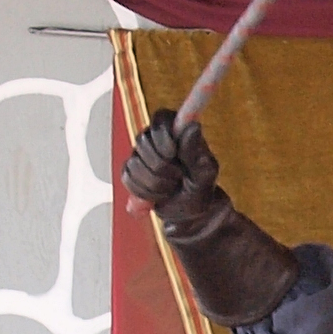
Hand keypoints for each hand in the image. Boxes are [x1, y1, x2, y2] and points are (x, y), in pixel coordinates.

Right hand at [121, 109, 220, 229]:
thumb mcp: (204, 174)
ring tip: (171, 189)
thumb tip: (193, 126)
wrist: (188, 214)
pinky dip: (144, 192)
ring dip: (155, 183)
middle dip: (161, 167)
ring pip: (135, 163)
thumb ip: (195, 151)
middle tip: (179, 178)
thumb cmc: (200, 191)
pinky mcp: (131, 171)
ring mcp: (141, 155)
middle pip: (143, 142)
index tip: (172, 153)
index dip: (162, 136)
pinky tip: (157, 195)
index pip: (161, 119)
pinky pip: (128, 178)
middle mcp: (156, 139)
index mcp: (178, 132)